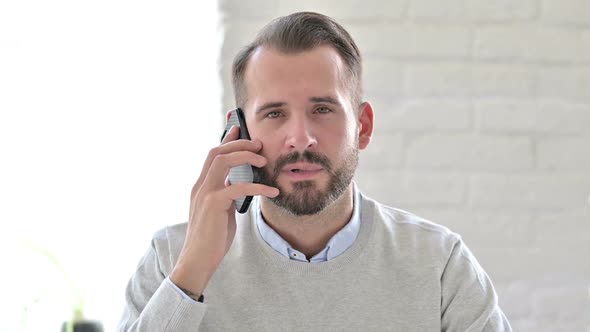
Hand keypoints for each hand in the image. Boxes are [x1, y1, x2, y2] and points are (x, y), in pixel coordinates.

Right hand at [170, 126, 278, 294]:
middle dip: (239, 144)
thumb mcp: (221, 212)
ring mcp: (205, 193)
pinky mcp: (213, 204)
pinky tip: (272, 190)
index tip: (239, 129)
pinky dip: (257, 186)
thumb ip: (227, 196)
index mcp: (202, 186)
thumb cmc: (211, 238)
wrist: (198, 260)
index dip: (226, 140)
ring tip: (264, 160)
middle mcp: (200, 186)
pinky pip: (237, 187)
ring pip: (222, 161)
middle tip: (259, 144)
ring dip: (245, 156)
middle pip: (217, 152)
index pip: (213, 155)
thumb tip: (240, 186)